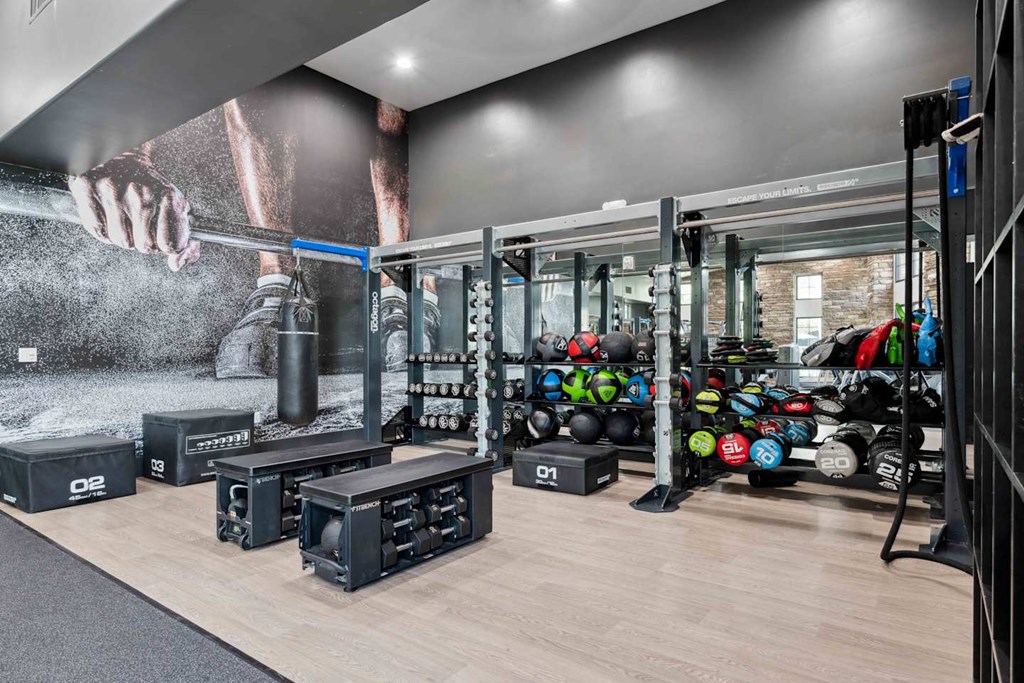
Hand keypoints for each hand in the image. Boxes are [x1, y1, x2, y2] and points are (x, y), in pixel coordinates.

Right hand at [69, 150, 199, 270]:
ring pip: (119, 240)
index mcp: (169, 199)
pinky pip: (96, 229)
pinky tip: (107, 213)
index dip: (164, 246)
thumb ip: (184, 244)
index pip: (169, 245)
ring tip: (124, 216)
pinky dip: (101, 228)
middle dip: (142, 241)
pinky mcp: (86, 188)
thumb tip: (175, 265)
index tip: (160, 236)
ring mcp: (113, 191)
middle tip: (139, 223)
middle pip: (143, 246)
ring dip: (121, 235)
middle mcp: (142, 194)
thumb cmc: (152, 188)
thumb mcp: (178, 210)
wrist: (124, 155)